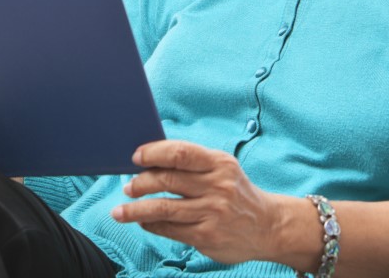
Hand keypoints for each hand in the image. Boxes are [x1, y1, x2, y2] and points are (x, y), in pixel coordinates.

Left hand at [111, 140, 291, 264]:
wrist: (269, 226)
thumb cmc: (236, 192)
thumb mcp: (223, 170)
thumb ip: (192, 165)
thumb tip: (148, 162)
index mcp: (220, 163)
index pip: (181, 153)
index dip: (154, 153)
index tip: (135, 157)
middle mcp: (218, 186)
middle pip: (168, 180)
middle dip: (141, 183)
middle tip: (127, 186)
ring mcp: (213, 213)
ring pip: (164, 208)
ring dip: (136, 210)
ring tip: (119, 211)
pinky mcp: (207, 236)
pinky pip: (170, 229)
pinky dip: (152, 225)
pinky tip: (143, 223)